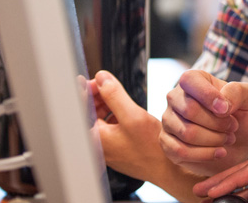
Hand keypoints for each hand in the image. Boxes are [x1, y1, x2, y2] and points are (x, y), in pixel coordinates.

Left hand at [91, 70, 173, 185]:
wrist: (166, 169)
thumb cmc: (151, 149)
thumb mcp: (133, 116)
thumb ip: (115, 96)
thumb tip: (102, 78)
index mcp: (94, 138)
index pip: (80, 109)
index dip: (85, 90)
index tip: (95, 78)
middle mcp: (96, 144)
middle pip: (89, 113)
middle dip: (97, 95)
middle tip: (108, 82)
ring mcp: (105, 147)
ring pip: (99, 118)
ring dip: (106, 103)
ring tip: (118, 93)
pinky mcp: (114, 147)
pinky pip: (108, 125)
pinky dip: (114, 113)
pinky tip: (125, 108)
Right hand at [161, 70, 247, 175]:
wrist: (240, 143)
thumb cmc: (243, 116)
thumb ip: (238, 92)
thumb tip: (220, 104)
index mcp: (194, 79)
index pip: (189, 80)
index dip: (208, 96)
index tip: (227, 110)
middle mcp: (176, 97)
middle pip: (190, 110)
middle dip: (217, 123)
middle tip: (233, 127)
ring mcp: (169, 120)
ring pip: (187, 133)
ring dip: (214, 139)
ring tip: (227, 138)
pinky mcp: (167, 143)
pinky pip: (180, 151)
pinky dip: (205, 154)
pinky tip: (220, 152)